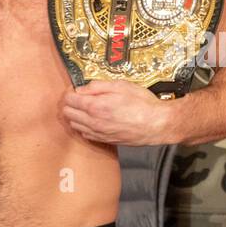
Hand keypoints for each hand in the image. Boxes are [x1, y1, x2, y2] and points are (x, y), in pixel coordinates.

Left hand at [60, 80, 175, 145]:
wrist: (157, 124)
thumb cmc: (143, 104)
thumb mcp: (121, 85)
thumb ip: (98, 86)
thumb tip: (82, 88)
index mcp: (95, 106)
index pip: (70, 100)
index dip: (70, 92)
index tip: (76, 89)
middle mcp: (94, 122)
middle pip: (68, 113)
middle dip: (70, 104)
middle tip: (79, 97)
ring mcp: (99, 133)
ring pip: (75, 125)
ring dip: (75, 116)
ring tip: (85, 108)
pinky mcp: (105, 140)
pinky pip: (85, 135)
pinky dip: (84, 127)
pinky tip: (91, 120)